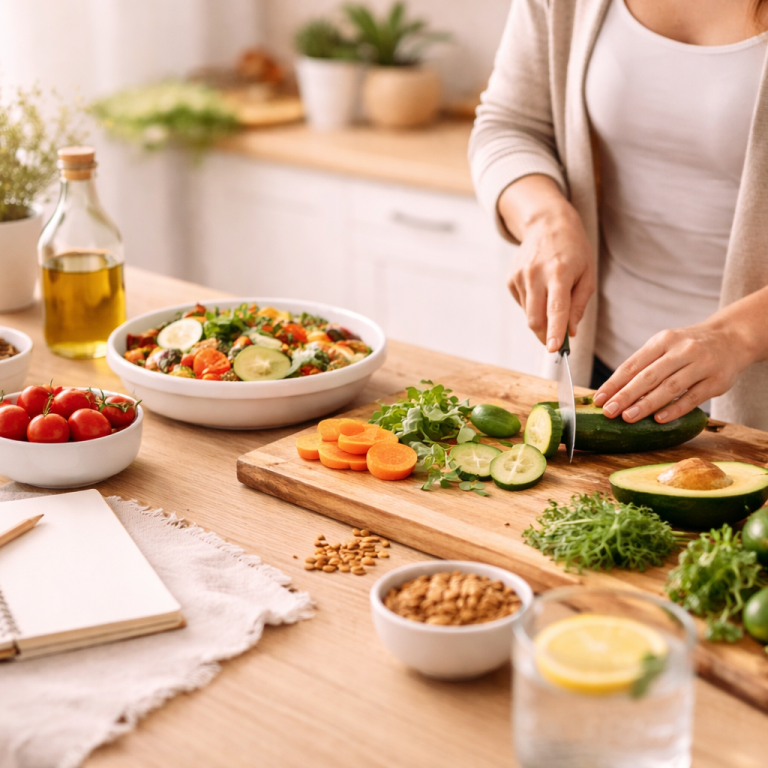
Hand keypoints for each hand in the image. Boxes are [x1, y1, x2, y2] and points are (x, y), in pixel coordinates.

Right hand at [500, 179, 594, 351]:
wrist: (546, 224)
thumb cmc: (573, 250)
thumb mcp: (587, 274)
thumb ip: (579, 305)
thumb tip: (570, 332)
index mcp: (559, 272)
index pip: (556, 308)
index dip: (554, 331)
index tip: (553, 349)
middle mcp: (536, 274)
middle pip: (536, 318)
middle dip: (546, 335)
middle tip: (557, 341)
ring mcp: (520, 276)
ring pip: (529, 315)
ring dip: (541, 318)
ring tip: (552, 297)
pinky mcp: (510, 279)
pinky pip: (523, 304)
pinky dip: (533, 306)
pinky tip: (541, 289)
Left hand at [592, 320, 753, 422]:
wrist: (732, 338)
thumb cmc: (688, 346)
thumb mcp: (665, 346)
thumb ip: (643, 365)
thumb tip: (613, 391)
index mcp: (663, 340)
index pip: (633, 364)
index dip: (614, 383)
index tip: (599, 399)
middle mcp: (682, 350)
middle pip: (649, 375)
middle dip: (626, 395)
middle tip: (608, 411)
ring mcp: (701, 365)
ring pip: (670, 387)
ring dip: (647, 404)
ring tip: (628, 417)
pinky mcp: (717, 381)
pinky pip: (693, 397)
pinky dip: (675, 409)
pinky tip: (659, 419)